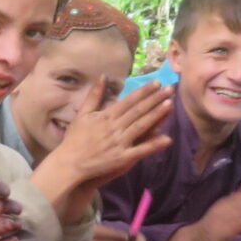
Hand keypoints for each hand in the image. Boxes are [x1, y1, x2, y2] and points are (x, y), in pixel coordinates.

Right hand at [33, 81, 173, 209]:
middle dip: (155, 99)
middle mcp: (114, 127)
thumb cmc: (74, 139)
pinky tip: (167, 139)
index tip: (156, 83)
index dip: (144, 92)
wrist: (70, 163)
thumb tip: (103, 77)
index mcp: (106, 116)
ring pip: (142, 126)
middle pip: (138, 111)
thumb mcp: (82, 114)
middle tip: (170, 89)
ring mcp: (119, 143)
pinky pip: (140, 150)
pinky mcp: (121, 158)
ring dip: (157, 115)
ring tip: (170, 105)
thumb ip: (94, 96)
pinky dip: (154, 145)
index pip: (129, 101)